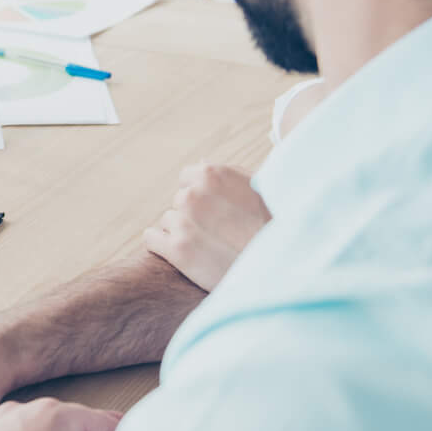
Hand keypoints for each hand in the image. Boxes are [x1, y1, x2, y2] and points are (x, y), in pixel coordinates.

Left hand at [140, 162, 270, 291]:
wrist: (280, 268)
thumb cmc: (274, 226)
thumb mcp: (257, 190)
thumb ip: (226, 176)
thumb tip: (201, 163)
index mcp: (211, 175)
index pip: (187, 178)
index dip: (201, 196)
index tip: (215, 212)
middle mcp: (193, 194)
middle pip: (179, 202)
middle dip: (193, 215)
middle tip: (217, 233)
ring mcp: (183, 221)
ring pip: (168, 222)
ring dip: (181, 232)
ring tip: (208, 247)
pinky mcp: (177, 249)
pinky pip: (152, 239)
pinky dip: (161, 246)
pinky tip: (181, 254)